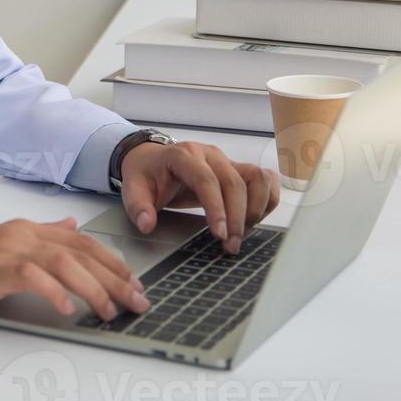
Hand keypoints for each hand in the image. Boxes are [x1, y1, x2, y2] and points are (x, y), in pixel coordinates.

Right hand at [0, 216, 150, 324]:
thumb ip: (36, 237)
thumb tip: (69, 224)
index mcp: (21, 229)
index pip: (78, 240)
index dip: (111, 261)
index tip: (134, 283)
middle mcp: (16, 234)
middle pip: (78, 251)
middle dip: (114, 277)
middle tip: (137, 301)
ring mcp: (2, 249)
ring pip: (62, 262)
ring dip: (93, 287)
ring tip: (110, 310)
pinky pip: (31, 276)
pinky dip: (54, 292)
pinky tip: (69, 309)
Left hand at [119, 140, 279, 254]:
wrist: (152, 160)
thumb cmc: (146, 174)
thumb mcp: (133, 188)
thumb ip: (138, 207)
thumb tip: (147, 224)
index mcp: (183, 156)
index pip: (206, 180)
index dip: (216, 208)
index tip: (219, 234)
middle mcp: (209, 155)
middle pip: (234, 182)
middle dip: (237, 217)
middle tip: (231, 245)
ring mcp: (226, 160)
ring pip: (256, 178)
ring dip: (256, 208)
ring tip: (243, 232)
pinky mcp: (237, 168)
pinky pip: (263, 178)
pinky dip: (267, 198)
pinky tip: (257, 218)